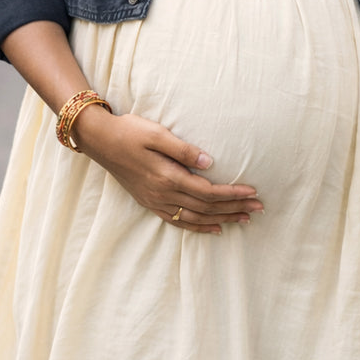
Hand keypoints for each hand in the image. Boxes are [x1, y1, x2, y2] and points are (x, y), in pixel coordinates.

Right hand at [73, 108, 263, 233]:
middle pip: (206, 208)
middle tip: (259, 208)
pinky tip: (213, 228)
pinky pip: (178, 222)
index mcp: (167, 178)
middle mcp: (163, 195)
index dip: (232, 194)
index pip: (208, 192)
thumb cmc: (129, 131)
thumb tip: (210, 162)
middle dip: (234, 208)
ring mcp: (155, 202)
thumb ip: (184, 149)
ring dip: (221, 220)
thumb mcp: (157, 133)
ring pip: (195, 219)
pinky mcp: (149, 202)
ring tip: (244, 219)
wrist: (99, 140)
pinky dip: (199, 227)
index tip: (253, 192)